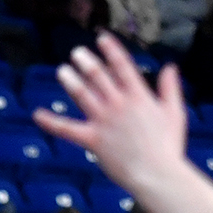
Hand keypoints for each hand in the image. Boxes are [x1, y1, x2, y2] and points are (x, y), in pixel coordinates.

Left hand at [35, 37, 189, 199]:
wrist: (156, 174)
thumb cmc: (168, 147)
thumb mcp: (174, 113)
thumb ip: (170, 88)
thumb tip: (169, 67)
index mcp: (139, 96)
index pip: (122, 65)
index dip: (111, 50)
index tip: (101, 38)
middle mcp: (119, 104)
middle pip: (98, 76)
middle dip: (86, 62)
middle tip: (76, 53)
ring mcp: (104, 121)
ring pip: (82, 95)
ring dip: (70, 81)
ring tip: (62, 71)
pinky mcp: (92, 140)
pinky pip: (67, 129)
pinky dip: (51, 122)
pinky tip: (37, 115)